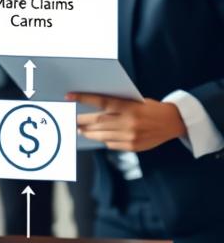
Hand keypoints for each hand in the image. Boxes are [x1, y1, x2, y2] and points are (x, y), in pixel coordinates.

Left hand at [69, 93, 186, 151]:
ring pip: (102, 134)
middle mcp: (128, 121)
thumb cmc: (150, 108)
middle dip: (82, 120)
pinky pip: (112, 144)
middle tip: (72, 119)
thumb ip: (117, 104)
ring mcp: (130, 136)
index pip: (100, 101)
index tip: (69, 96)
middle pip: (98, 120)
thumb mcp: (134, 100)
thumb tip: (93, 107)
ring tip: (81, 130)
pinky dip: (103, 140)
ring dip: (89, 132)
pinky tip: (98, 137)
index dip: (83, 99)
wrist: (173, 122)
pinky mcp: (133, 146)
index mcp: (128, 106)